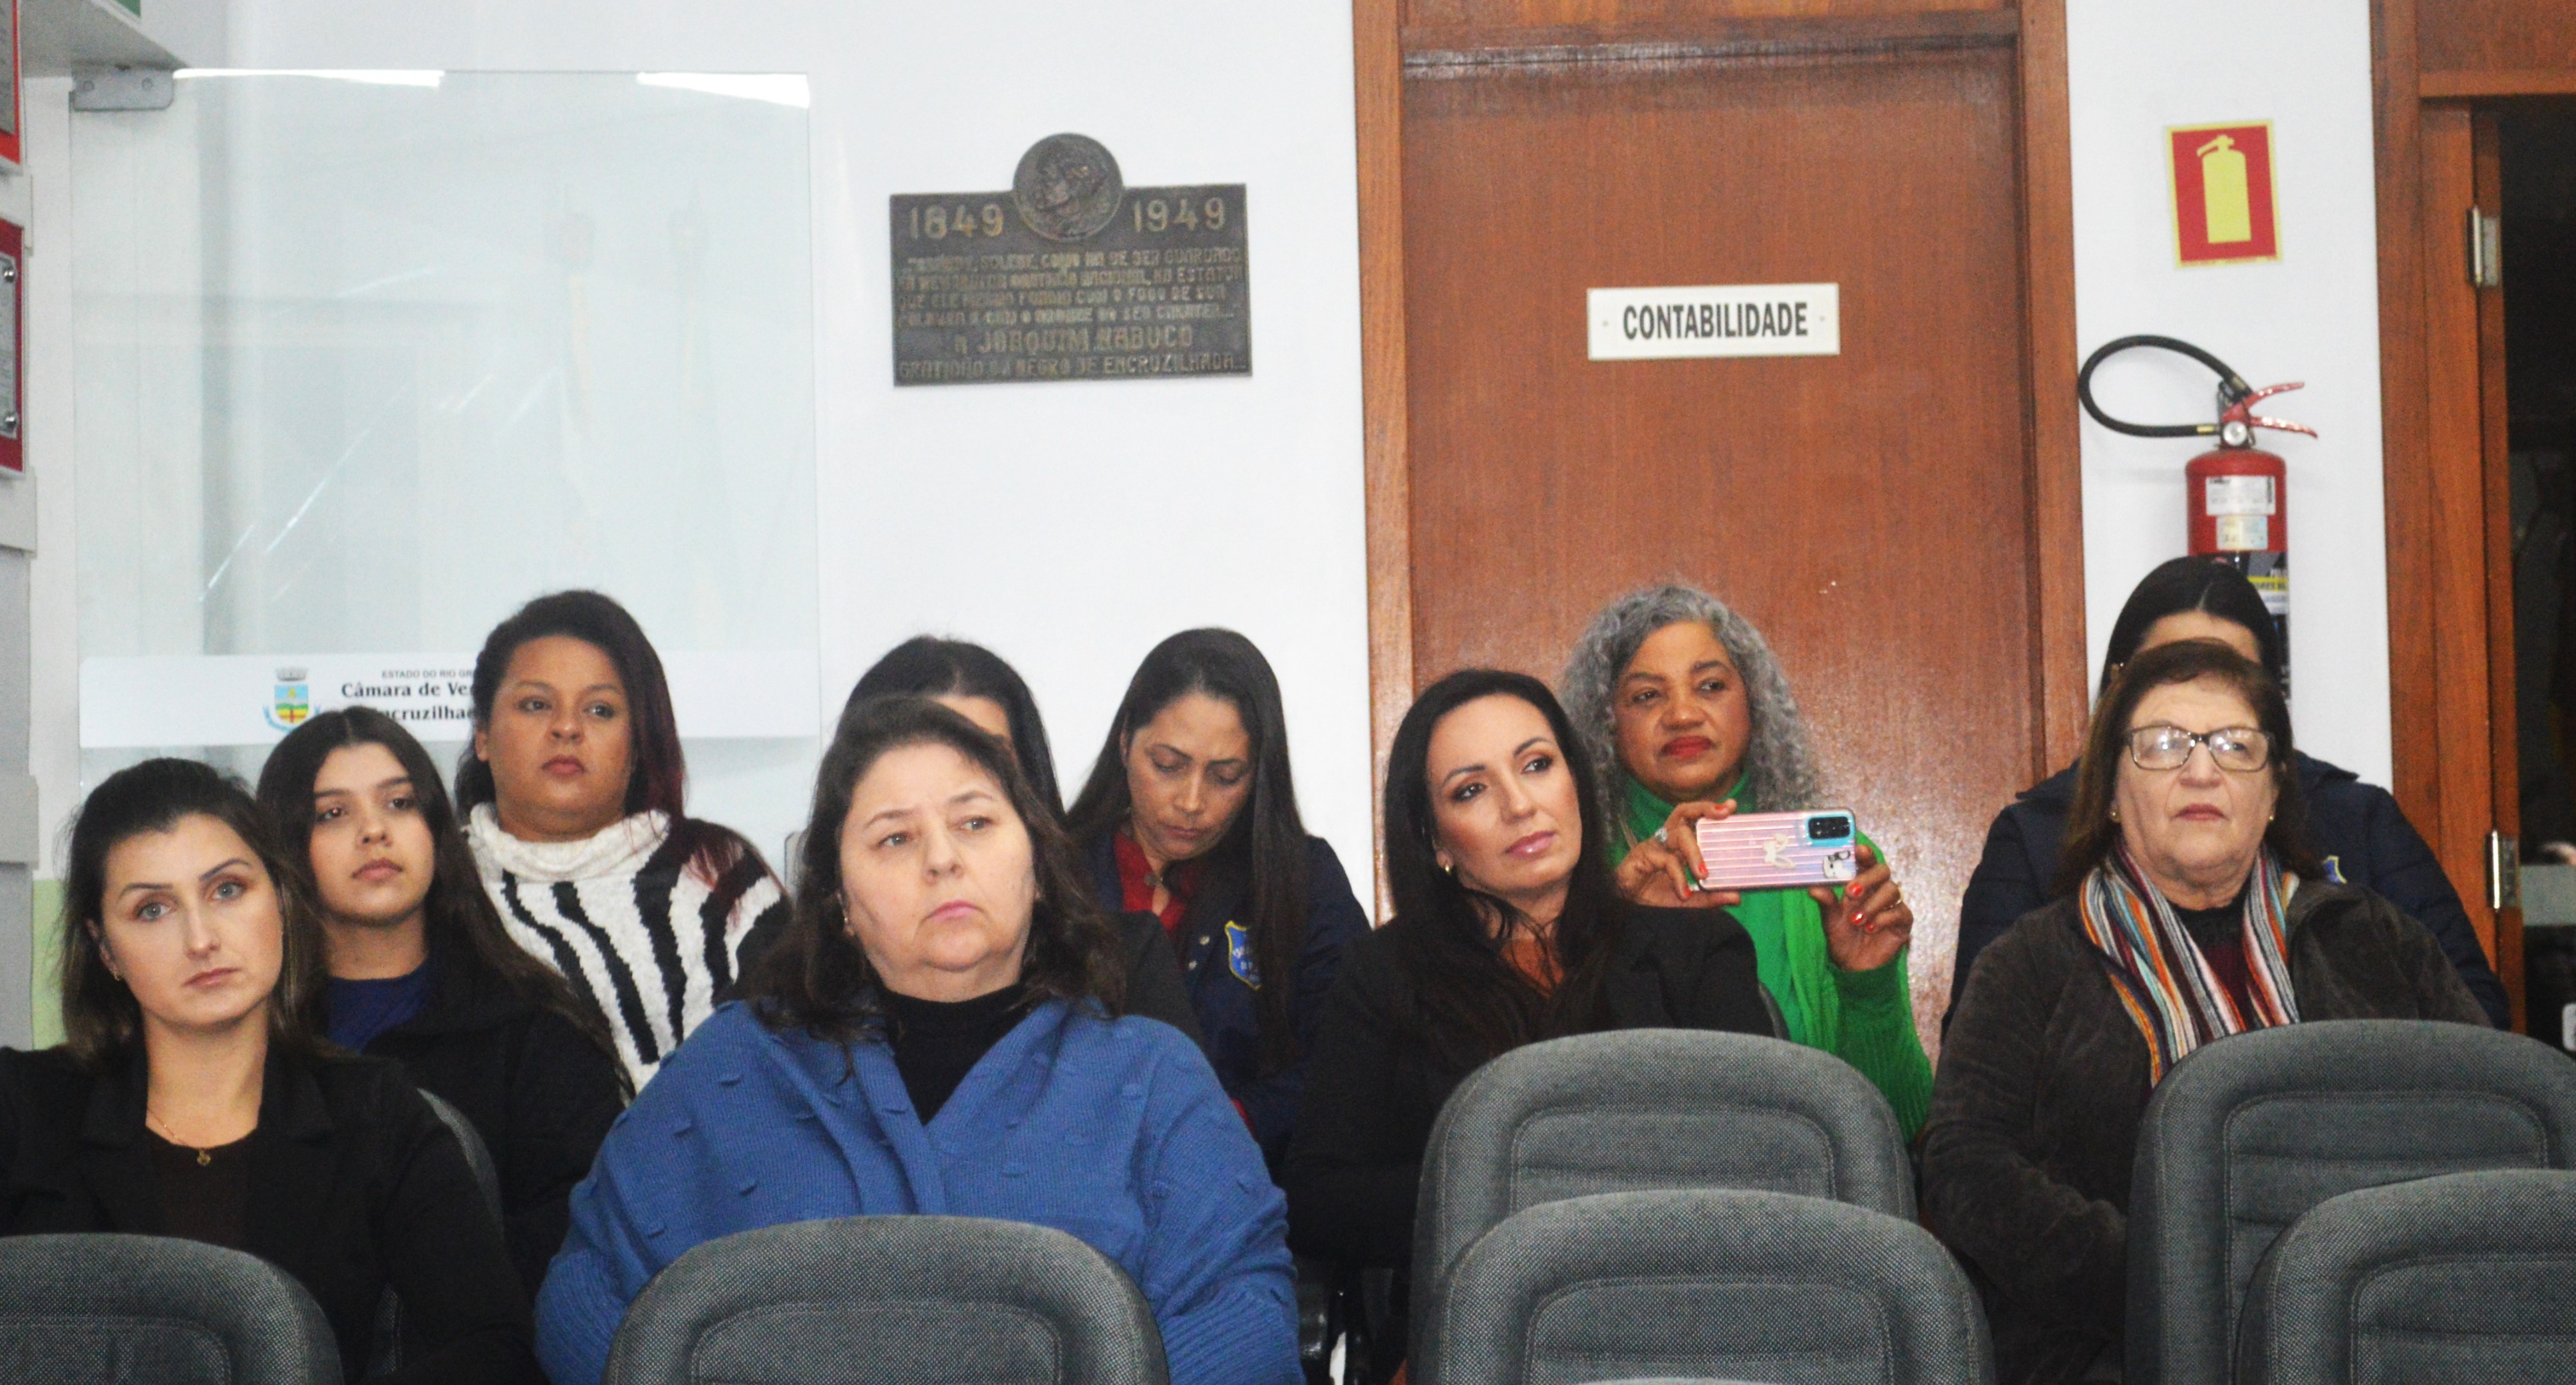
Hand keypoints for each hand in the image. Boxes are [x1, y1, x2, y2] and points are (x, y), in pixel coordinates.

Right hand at [1614, 801, 1744, 909]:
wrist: (1626, 906)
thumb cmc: (1654, 895)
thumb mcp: (1690, 900)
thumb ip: (1711, 897)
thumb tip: (1737, 897)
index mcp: (1678, 844)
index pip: (1695, 819)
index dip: (1711, 809)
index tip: (1731, 805)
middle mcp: (1667, 839)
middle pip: (1684, 811)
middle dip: (1705, 808)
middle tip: (1723, 814)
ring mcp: (1654, 845)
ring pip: (1678, 835)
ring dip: (1695, 853)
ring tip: (1704, 874)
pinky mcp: (1642, 855)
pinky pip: (1666, 860)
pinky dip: (1678, 877)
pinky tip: (1683, 893)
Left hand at [1811, 841, 1910, 972]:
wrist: (1854, 966)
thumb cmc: (1842, 936)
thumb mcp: (1830, 920)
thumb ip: (1826, 903)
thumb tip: (1813, 888)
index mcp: (1860, 884)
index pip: (1865, 861)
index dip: (1864, 853)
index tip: (1857, 849)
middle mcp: (1877, 890)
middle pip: (1883, 870)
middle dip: (1867, 879)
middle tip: (1851, 893)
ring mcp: (1891, 905)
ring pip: (1892, 890)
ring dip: (1872, 905)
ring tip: (1857, 921)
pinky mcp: (1902, 921)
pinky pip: (1900, 911)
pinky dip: (1884, 919)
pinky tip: (1871, 929)